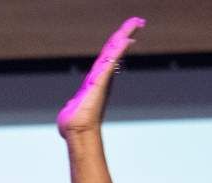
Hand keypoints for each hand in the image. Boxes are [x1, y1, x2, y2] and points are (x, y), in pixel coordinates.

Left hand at [56, 17, 144, 137]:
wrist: (76, 132)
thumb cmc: (74, 125)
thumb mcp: (75, 107)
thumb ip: (76, 102)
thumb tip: (73, 105)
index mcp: (95, 81)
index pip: (107, 58)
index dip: (116, 46)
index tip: (127, 37)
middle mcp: (101, 78)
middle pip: (113, 50)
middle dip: (125, 34)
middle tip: (138, 22)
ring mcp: (102, 79)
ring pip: (113, 52)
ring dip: (124, 36)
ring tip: (136, 23)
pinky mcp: (100, 83)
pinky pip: (110, 63)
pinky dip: (118, 51)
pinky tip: (126, 40)